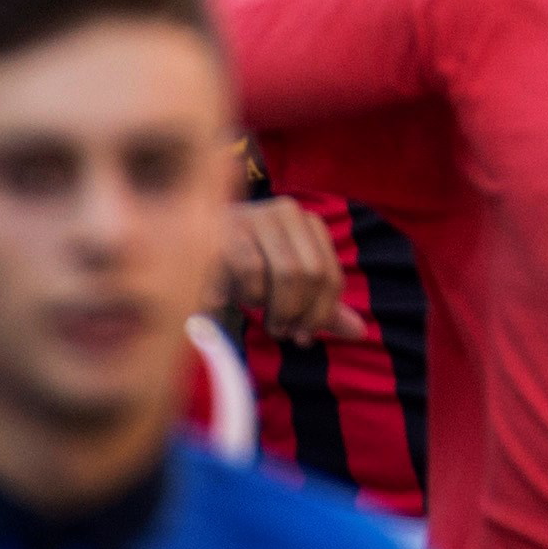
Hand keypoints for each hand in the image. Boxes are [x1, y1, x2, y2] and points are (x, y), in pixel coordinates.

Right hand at [220, 197, 367, 341]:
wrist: (187, 244)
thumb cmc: (244, 266)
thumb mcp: (286, 285)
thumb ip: (320, 305)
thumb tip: (360, 332)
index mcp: (307, 222)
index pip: (331, 275)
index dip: (322, 312)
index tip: (303, 338)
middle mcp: (285, 211)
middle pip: (311, 273)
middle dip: (297, 312)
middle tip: (280, 331)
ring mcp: (255, 215)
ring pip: (285, 272)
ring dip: (272, 306)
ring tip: (258, 314)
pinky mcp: (226, 226)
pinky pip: (250, 269)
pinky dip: (245, 293)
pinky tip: (230, 299)